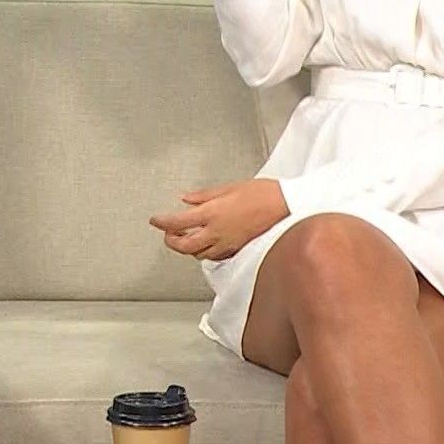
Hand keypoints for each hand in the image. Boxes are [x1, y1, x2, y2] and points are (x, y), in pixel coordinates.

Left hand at [149, 179, 289, 260]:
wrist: (288, 207)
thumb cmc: (263, 194)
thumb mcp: (230, 187)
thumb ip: (205, 195)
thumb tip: (187, 199)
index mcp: (212, 214)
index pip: (178, 222)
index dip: (162, 222)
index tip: (155, 220)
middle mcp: (217, 233)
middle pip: (185, 246)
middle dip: (172, 241)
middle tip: (167, 234)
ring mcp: (228, 244)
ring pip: (199, 254)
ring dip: (188, 247)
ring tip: (186, 237)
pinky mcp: (238, 250)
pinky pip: (215, 256)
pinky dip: (206, 251)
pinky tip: (207, 243)